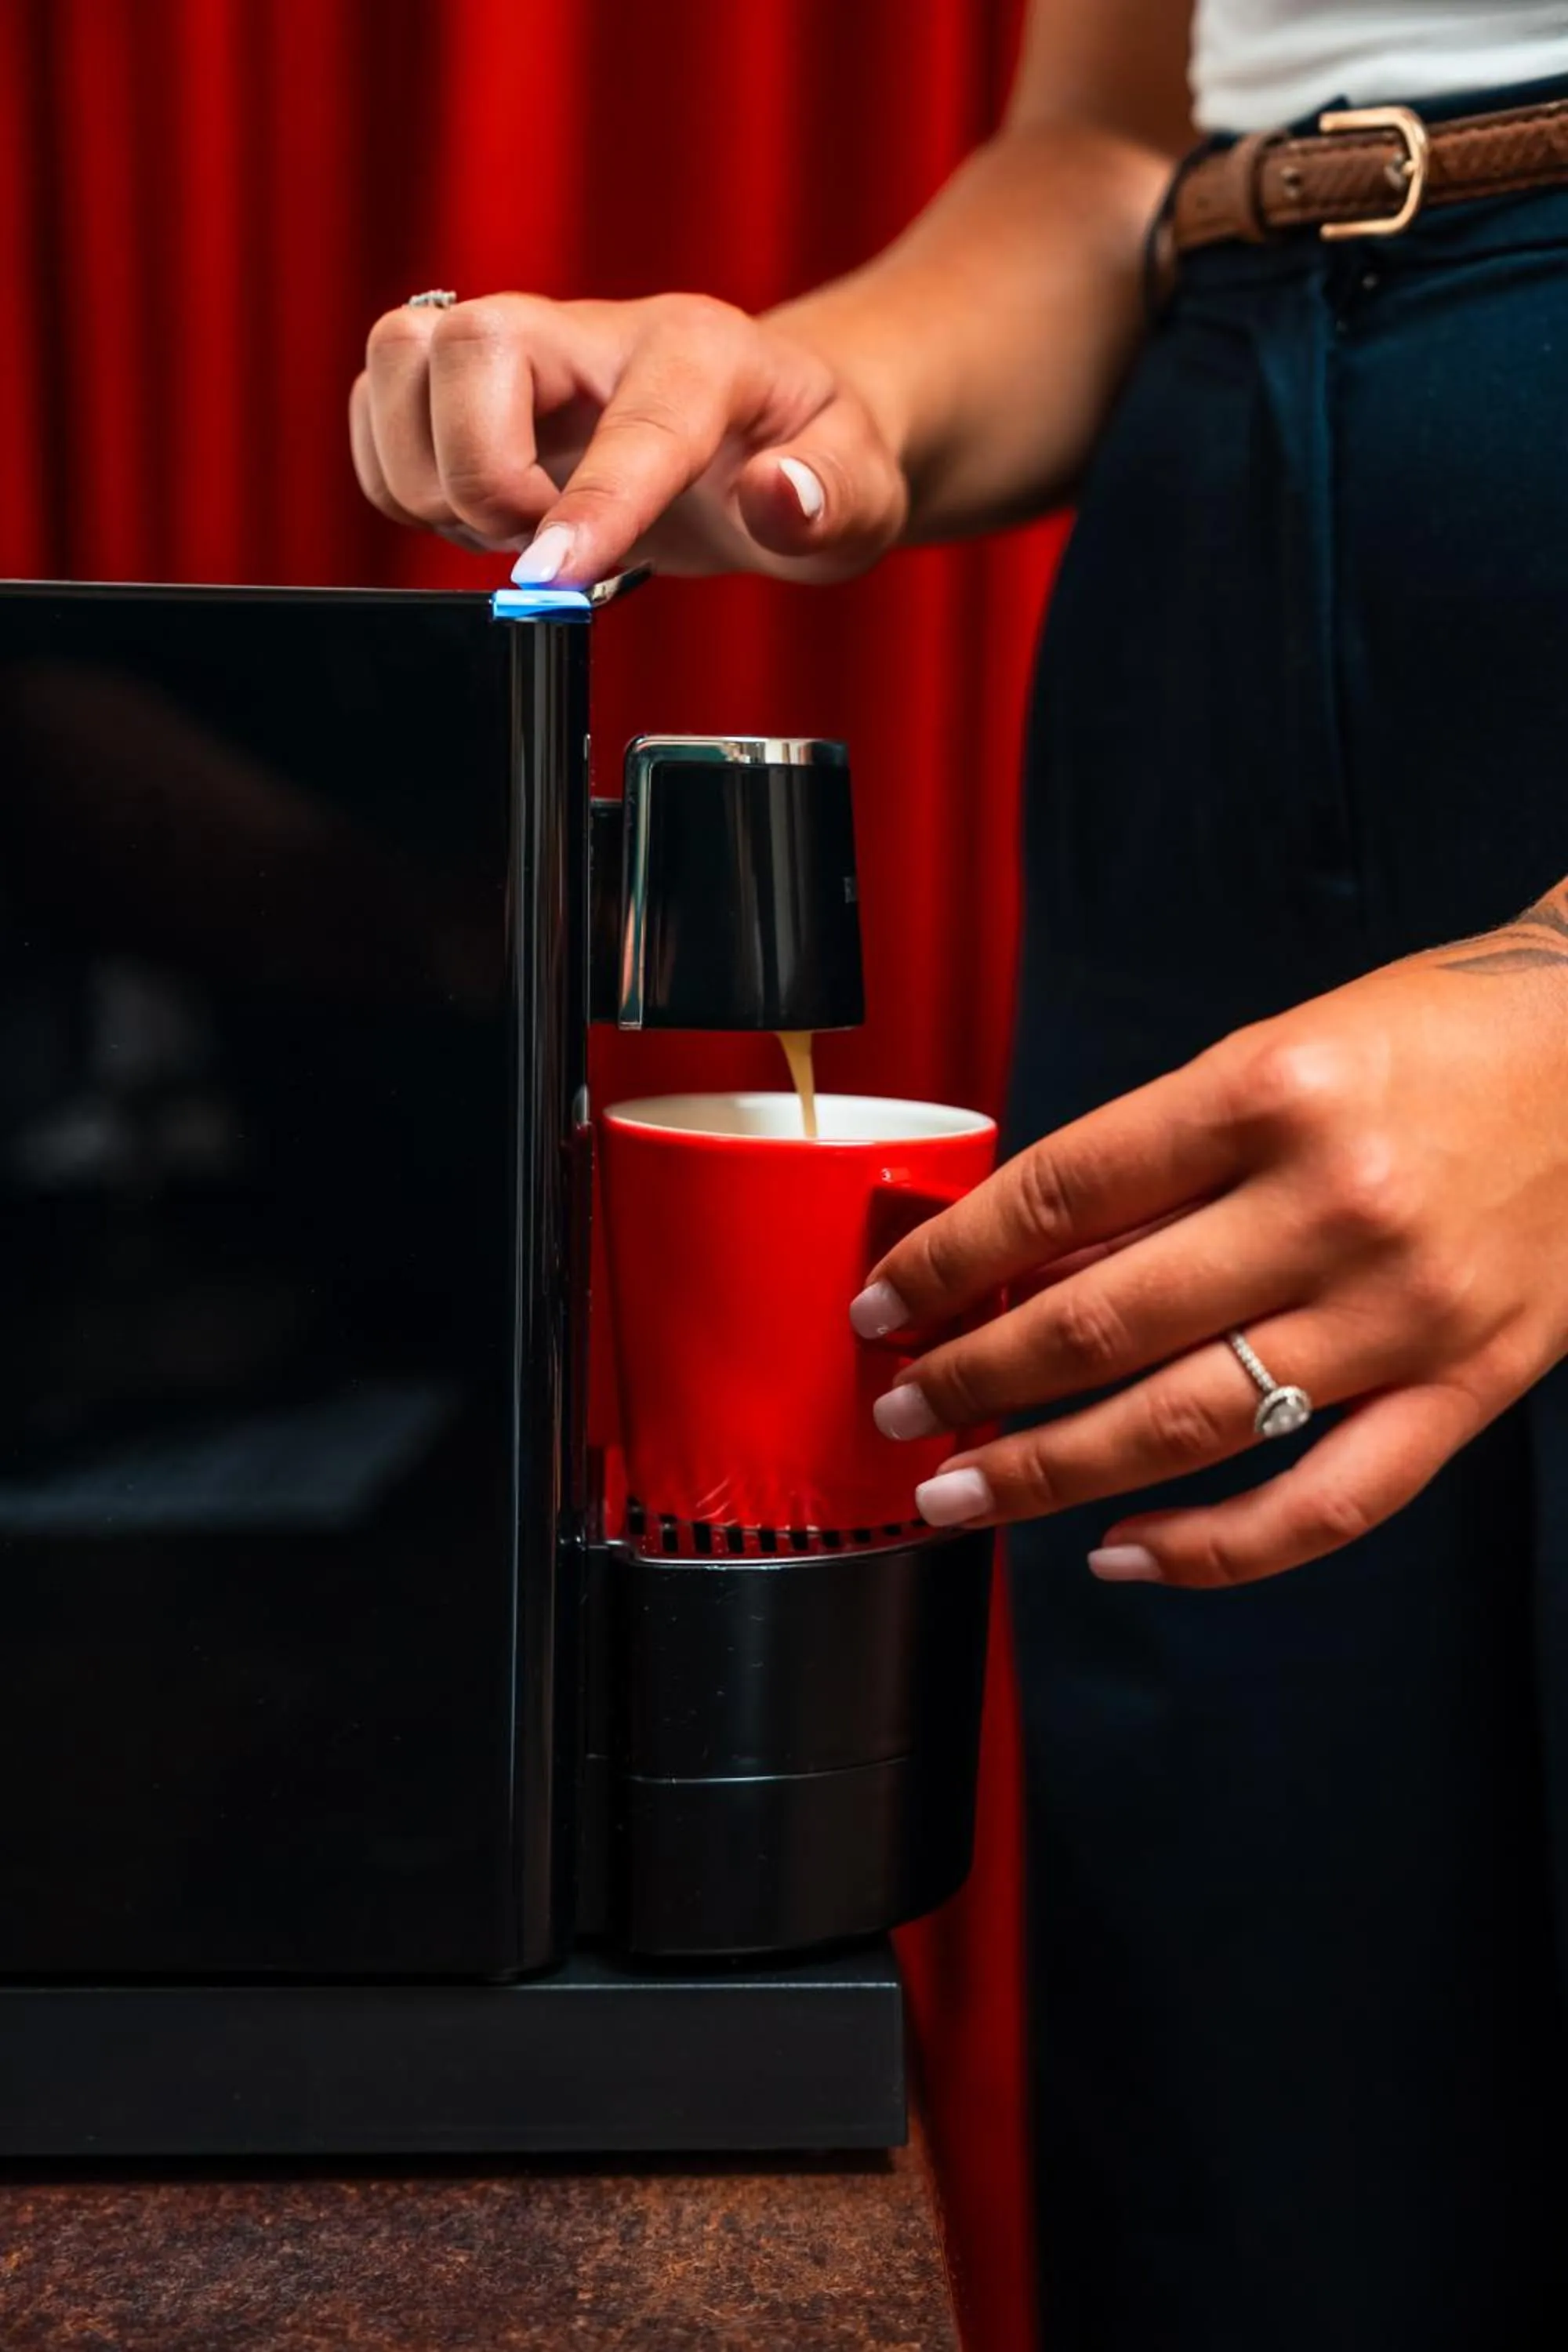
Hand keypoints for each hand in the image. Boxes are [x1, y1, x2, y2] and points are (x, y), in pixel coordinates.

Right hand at [349, 291, 907, 584]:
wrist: (780, 427)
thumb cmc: (813, 458)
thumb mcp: (863, 495)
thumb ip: (831, 498)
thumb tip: (778, 498)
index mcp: (700, 353)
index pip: (629, 424)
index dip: (584, 506)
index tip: (551, 584)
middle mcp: (594, 332)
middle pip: (464, 347)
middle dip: (477, 476)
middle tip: (541, 543)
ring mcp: (522, 348)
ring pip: (398, 362)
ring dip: (426, 475)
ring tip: (508, 527)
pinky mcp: (467, 379)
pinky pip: (377, 410)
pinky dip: (401, 479)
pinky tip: (478, 516)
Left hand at [850, 916, 1567, 1587]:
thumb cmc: (1431, 1037)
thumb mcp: (1270, 1056)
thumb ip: (1152, 1161)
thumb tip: (1021, 1265)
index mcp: (1267, 1095)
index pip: (1058, 1196)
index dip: (947, 1260)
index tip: (885, 1302)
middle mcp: (1331, 1207)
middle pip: (1098, 1324)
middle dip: (970, 1376)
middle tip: (899, 1406)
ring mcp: (1402, 1311)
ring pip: (1186, 1427)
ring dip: (1047, 1472)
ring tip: (960, 1491)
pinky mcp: (1465, 1386)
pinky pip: (1324, 1505)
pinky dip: (1211, 1551)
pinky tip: (1121, 1554)